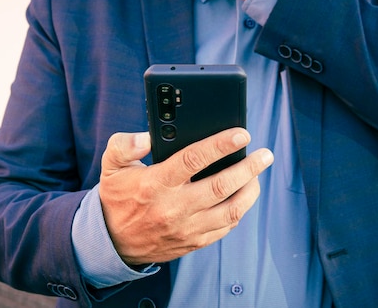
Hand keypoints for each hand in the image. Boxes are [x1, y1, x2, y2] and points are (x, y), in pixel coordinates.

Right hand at [98, 128, 273, 264]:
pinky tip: (244, 195)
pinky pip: (225, 228)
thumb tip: (149, 136)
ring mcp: (186, 228)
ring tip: (258, 174)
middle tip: (265, 155)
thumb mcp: (112, 166)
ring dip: (250, 191)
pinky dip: (239, 210)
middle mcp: (173, 208)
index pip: (193, 159)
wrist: (113, 242)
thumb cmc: (117, 198)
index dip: (220, 145)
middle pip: (221, 186)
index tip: (241, 134)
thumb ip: (125, 144)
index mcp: (155, 184)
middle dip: (249, 168)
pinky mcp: (193, 242)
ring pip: (230, 211)